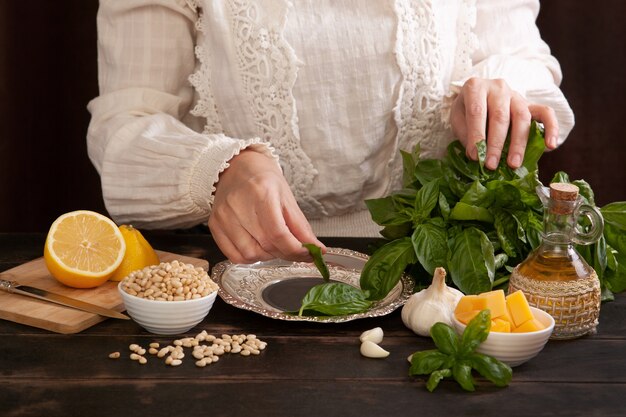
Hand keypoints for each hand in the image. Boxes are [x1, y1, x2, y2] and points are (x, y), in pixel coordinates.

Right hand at [208, 149, 325, 263]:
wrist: (236, 168)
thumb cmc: (263, 180)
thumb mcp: (287, 198)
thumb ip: (301, 227)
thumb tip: (317, 251)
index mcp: (261, 192)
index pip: (278, 233)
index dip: (295, 250)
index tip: (307, 254)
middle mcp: (239, 204)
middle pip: (266, 245)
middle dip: (285, 253)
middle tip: (293, 249)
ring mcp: (224, 216)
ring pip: (250, 255)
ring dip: (267, 256)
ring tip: (273, 244)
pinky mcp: (214, 225)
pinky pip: (234, 256)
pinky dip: (250, 258)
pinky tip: (257, 246)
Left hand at [449, 78, 558, 169]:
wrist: (479, 97)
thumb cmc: (466, 110)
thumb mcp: (457, 118)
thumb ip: (465, 133)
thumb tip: (477, 155)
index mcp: (476, 87)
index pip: (477, 111)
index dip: (476, 135)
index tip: (475, 156)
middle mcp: (498, 87)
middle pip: (500, 116)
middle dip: (496, 144)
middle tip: (491, 165)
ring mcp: (516, 95)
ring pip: (522, 117)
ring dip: (518, 143)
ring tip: (513, 164)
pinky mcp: (531, 104)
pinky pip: (546, 112)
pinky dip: (551, 128)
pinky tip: (551, 145)